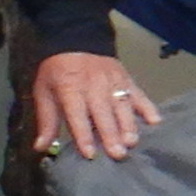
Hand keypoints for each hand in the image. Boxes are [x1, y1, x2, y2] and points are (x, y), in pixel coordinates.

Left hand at [28, 46, 154, 160]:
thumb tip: (40, 147)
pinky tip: (155, 121)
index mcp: (70, 88)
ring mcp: (112, 81)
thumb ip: (46, 121)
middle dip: (111, 134)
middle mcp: (93, 85)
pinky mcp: (126, 79)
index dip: (83, 134)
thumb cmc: (58, 72)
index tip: (90, 153)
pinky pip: (139, 93)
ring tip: (132, 142)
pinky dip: (148, 107)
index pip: (77, 114)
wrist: (76, 40)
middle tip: (118, 154)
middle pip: (103, 113)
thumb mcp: (44, 92)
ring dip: (128, 124)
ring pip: (122, 105)